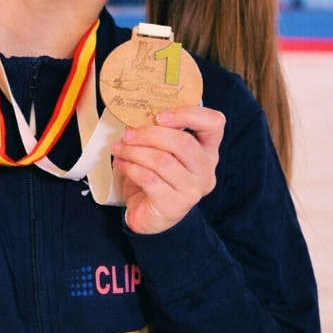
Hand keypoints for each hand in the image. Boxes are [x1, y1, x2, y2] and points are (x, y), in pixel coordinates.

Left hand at [111, 106, 224, 233]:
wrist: (153, 218)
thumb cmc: (157, 179)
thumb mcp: (162, 153)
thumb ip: (159, 135)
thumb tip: (135, 118)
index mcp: (207, 150)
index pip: (214, 123)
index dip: (188, 114)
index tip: (159, 116)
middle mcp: (205, 169)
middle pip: (183, 142)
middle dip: (149, 134)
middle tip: (127, 135)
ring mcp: (192, 189)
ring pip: (162, 161)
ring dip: (135, 151)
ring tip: (119, 149)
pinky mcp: (174, 204)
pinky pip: (149, 179)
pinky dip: (130, 168)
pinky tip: (120, 164)